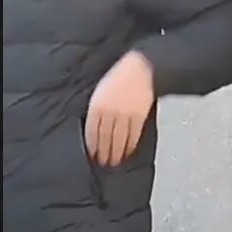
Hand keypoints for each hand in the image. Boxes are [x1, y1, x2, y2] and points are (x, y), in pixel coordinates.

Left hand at [86, 50, 154, 166]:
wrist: (139, 68)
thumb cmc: (117, 78)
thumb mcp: (100, 91)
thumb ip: (95, 110)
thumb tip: (93, 130)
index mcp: (96, 105)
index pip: (92, 132)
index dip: (92, 146)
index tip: (92, 155)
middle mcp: (110, 112)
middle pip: (105, 139)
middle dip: (104, 153)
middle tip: (103, 162)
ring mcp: (125, 115)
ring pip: (119, 140)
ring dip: (116, 153)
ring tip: (115, 161)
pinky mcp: (139, 116)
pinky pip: (133, 136)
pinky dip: (130, 146)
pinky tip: (127, 152)